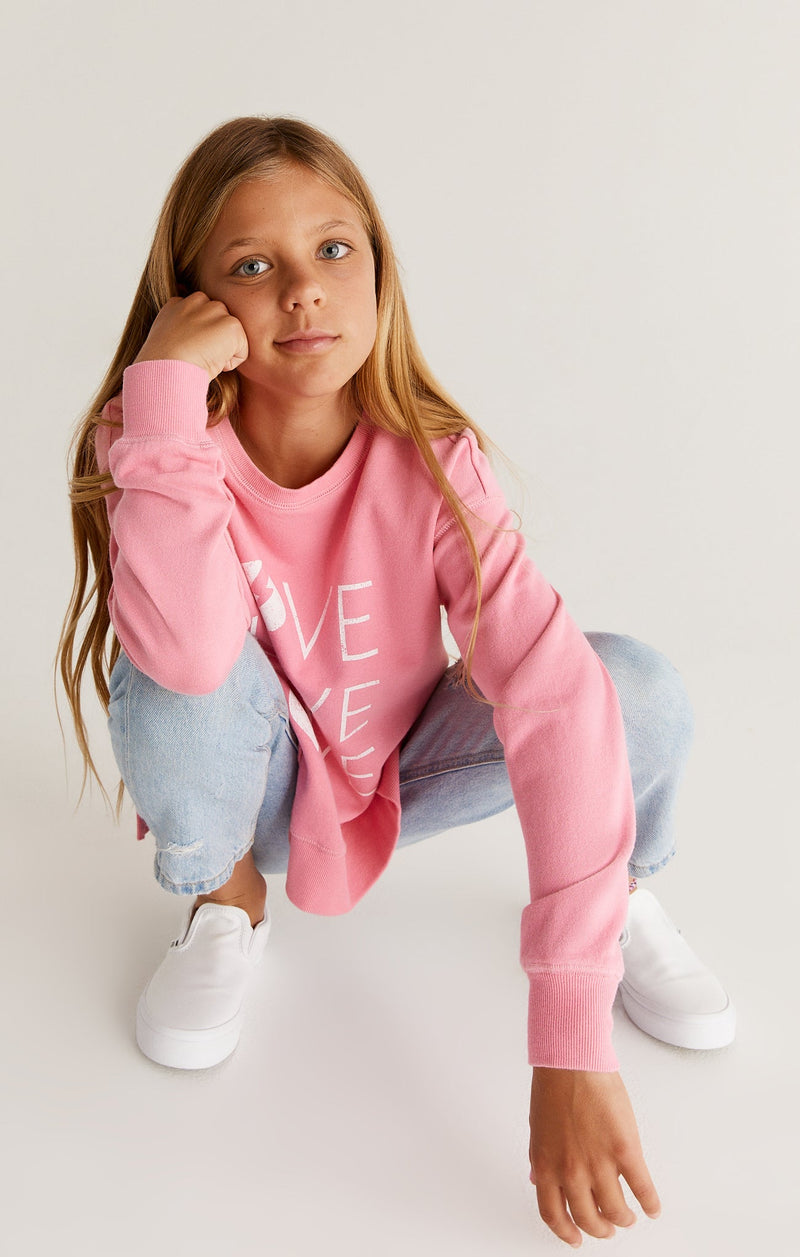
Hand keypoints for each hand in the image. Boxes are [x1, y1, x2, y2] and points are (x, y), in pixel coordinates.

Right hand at [133, 291, 248, 379]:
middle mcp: (196, 301)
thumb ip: (179, 329)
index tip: (187, 350)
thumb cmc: (163, 364)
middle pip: (219, 319)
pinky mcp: (231, 325)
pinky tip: (213, 363)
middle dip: (215, 338)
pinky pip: (242, 347)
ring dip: (224, 349)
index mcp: (177, 304)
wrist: (166, 367)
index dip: (199, 336)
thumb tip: (193, 339)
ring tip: (203, 358)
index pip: (198, 313)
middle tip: (196, 355)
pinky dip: (232, 362)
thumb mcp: (165, 339)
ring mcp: (214, 310)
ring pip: (231, 332)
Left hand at [528, 1068, 660, 1246]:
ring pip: (615, 1209)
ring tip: (628, 1218)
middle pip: (587, 1217)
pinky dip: (649, 1202)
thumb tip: (539, 1179)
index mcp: (546, 1166)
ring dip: (623, 1218)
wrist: (573, 1060)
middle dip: (599, 1228)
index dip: (566, 1232)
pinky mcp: (624, 1150)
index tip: (576, 1239)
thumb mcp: (538, 1128)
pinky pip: (641, 1187)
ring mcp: (598, 1163)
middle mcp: (571, 1171)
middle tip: (607, 1228)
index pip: (554, 1214)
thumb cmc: (554, 1085)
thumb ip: (541, 1158)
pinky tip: (653, 1208)